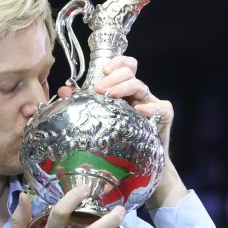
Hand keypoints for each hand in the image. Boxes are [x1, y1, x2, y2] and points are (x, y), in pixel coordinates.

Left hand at [58, 55, 173, 153]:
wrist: (140, 165)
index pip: (125, 66)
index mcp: (124, 90)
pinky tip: (140, 110)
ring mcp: (152, 103)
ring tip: (111, 96)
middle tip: (99, 89)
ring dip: (124, 87)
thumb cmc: (119, 140)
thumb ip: (83, 103)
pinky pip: (161, 107)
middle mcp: (138, 94)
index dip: (117, 62)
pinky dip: (151, 107)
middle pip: (130, 73)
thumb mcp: (100, 118)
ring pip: (141, 85)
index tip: (104, 70)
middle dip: (113, 77)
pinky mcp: (164, 115)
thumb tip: (63, 91)